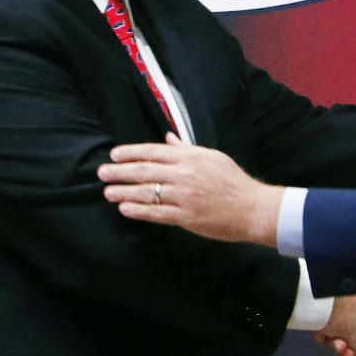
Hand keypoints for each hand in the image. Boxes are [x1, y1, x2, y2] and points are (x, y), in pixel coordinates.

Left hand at [98, 134, 281, 247]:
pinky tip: (125, 208)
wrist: (253, 207)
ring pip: (147, 192)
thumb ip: (187, 149)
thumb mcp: (212, 157)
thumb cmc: (233, 181)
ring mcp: (184, 196)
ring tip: (107, 192)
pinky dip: (138, 210)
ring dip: (124, 191)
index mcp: (191, 157)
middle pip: (145, 171)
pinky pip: (156, 213)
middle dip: (120, 171)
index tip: (114, 154)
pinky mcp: (186, 217)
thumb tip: (168, 138)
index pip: (154, 151)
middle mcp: (185, 174)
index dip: (131, 152)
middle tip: (102, 173)